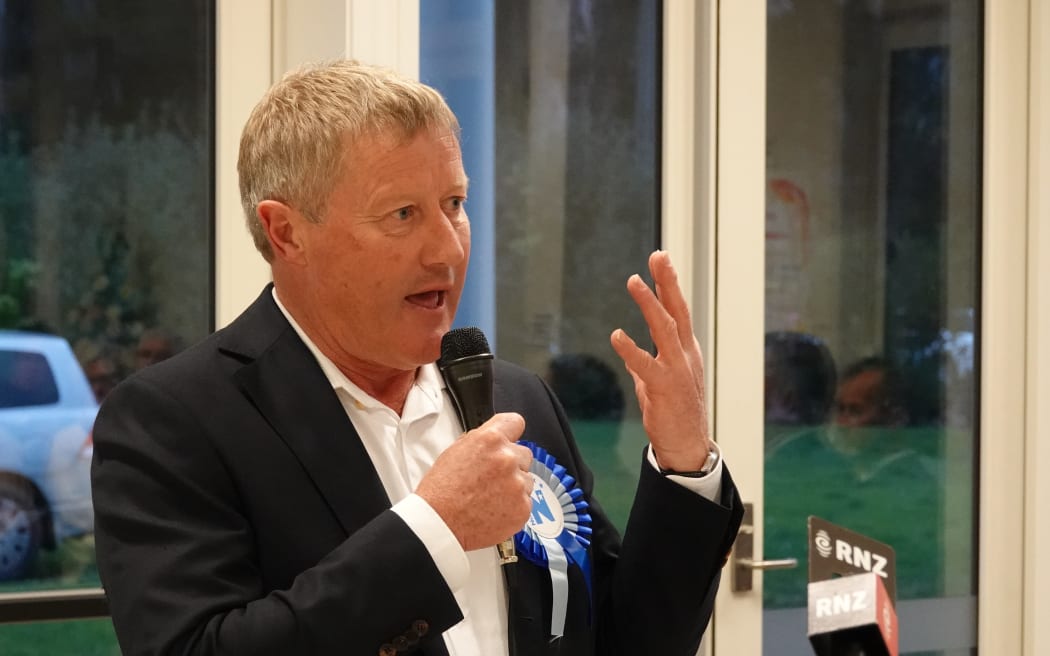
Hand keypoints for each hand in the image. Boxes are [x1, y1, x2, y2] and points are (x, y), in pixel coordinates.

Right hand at [415, 413, 533, 550]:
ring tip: (490, 497)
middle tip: (492, 478)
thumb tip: (494, 440)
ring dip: (514, 486)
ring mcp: (517, 484)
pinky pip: (526, 501)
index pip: (515, 422)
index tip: (510, 439)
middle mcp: (507, 458)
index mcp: (489, 440)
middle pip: (523, 454)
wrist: (439, 524)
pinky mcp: (523, 507)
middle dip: (511, 464)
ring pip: (527, 479)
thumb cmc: (441, 492)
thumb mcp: (455, 452)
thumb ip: (481, 442)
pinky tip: (494, 509)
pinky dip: (514, 506)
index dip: (511, 432)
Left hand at [610, 251, 711, 471]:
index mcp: (685, 351)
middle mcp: (685, 355)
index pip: (678, 311)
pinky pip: (646, 364)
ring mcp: (678, 370)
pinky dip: (631, 349)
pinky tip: (617, 335)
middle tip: (658, 256)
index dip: (669, 285)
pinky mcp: (665, 387)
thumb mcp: (659, 383)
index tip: (661, 261)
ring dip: (649, 303)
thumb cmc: (674, 413)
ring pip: (664, 329)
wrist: (687, 446)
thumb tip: (631, 355)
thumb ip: (646, 366)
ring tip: (635, 282)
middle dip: (667, 281)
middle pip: (677, 311)